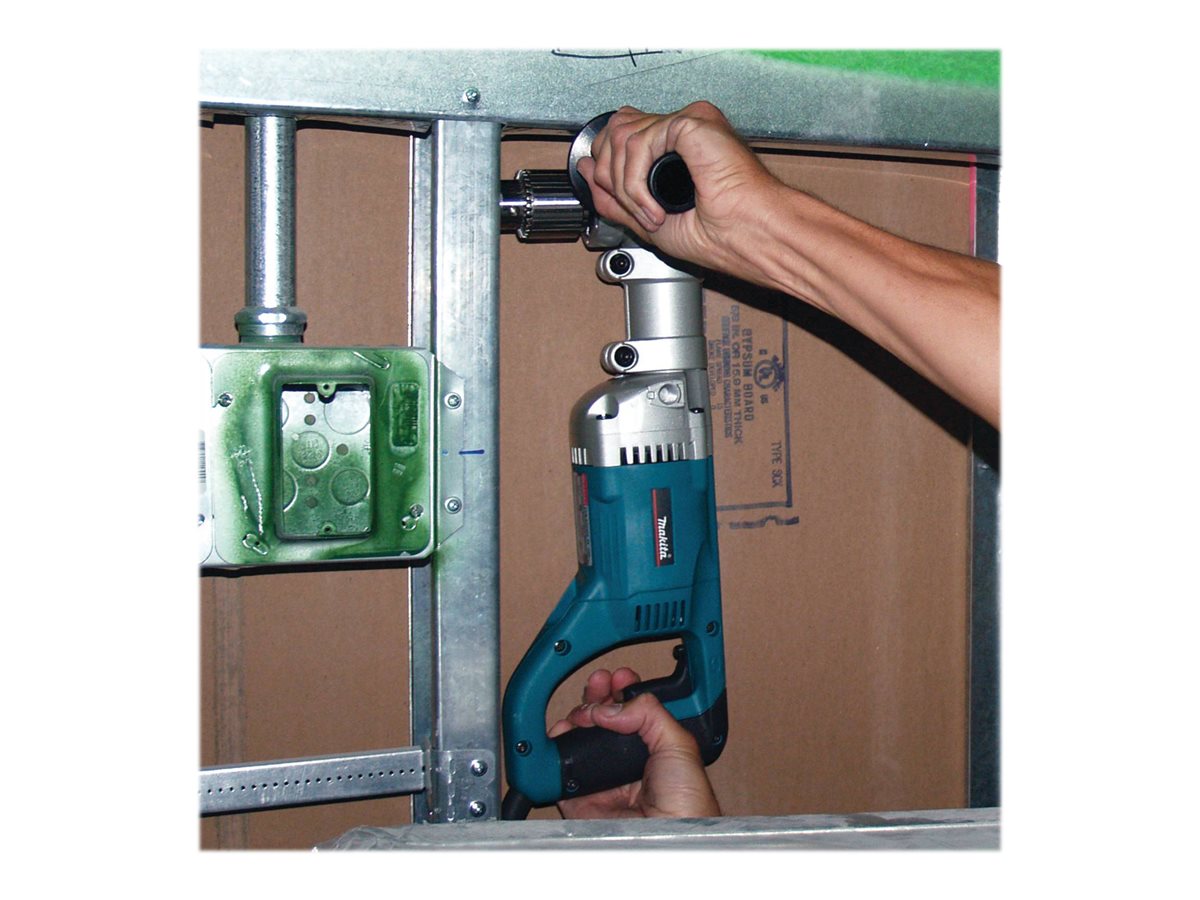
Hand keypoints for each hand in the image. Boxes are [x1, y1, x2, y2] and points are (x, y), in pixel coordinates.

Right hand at [548, 667, 720, 818]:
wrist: (669, 837)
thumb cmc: (687, 803)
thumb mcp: (678, 743)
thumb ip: (649, 713)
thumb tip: (613, 706)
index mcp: (652, 746)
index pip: (630, 711)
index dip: (621, 691)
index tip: (617, 678)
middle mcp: (625, 760)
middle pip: (600, 720)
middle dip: (596, 698)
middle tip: (597, 687)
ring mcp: (602, 778)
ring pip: (578, 739)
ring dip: (575, 718)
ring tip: (582, 712)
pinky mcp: (580, 797)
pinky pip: (558, 771)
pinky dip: (553, 751)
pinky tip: (563, 733)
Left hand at [576, 101, 781, 281]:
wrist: (751, 239)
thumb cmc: (724, 237)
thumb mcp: (651, 222)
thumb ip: (617, 197)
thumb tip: (587, 170)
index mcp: (680, 148)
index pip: (623, 135)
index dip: (606, 165)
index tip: (608, 194)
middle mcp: (684, 130)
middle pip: (615, 131)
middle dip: (610, 178)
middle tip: (639, 213)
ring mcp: (689, 123)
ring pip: (621, 139)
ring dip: (625, 189)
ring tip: (651, 215)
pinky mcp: (690, 122)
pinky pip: (638, 144)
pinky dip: (636, 184)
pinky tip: (656, 208)